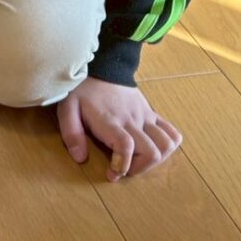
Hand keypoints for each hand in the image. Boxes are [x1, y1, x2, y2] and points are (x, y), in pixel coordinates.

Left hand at [58, 76, 182, 180]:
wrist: (103, 66)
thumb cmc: (82, 90)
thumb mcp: (67, 109)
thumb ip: (71, 134)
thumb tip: (80, 158)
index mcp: (110, 121)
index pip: (125, 146)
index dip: (121, 165)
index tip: (111, 174)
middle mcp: (132, 120)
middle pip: (152, 151)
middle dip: (139, 168)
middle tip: (123, 169)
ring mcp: (145, 116)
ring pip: (167, 144)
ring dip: (156, 159)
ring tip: (138, 161)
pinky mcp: (151, 113)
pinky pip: (172, 132)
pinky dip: (169, 145)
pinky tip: (152, 148)